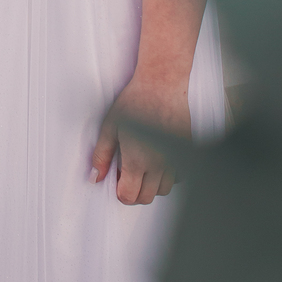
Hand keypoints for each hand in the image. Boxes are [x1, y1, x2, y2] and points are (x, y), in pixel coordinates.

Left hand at [90, 73, 190, 205]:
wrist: (162, 84)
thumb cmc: (135, 101)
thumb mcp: (109, 126)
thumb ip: (101, 155)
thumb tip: (96, 177)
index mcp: (137, 161)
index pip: (129, 197)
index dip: (120, 192)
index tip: (116, 180)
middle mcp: (158, 165)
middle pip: (147, 198)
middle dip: (134, 192)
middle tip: (126, 174)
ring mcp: (175, 159)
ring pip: (164, 190)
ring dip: (151, 185)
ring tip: (142, 165)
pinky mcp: (185, 151)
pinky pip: (178, 176)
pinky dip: (168, 176)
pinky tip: (158, 160)